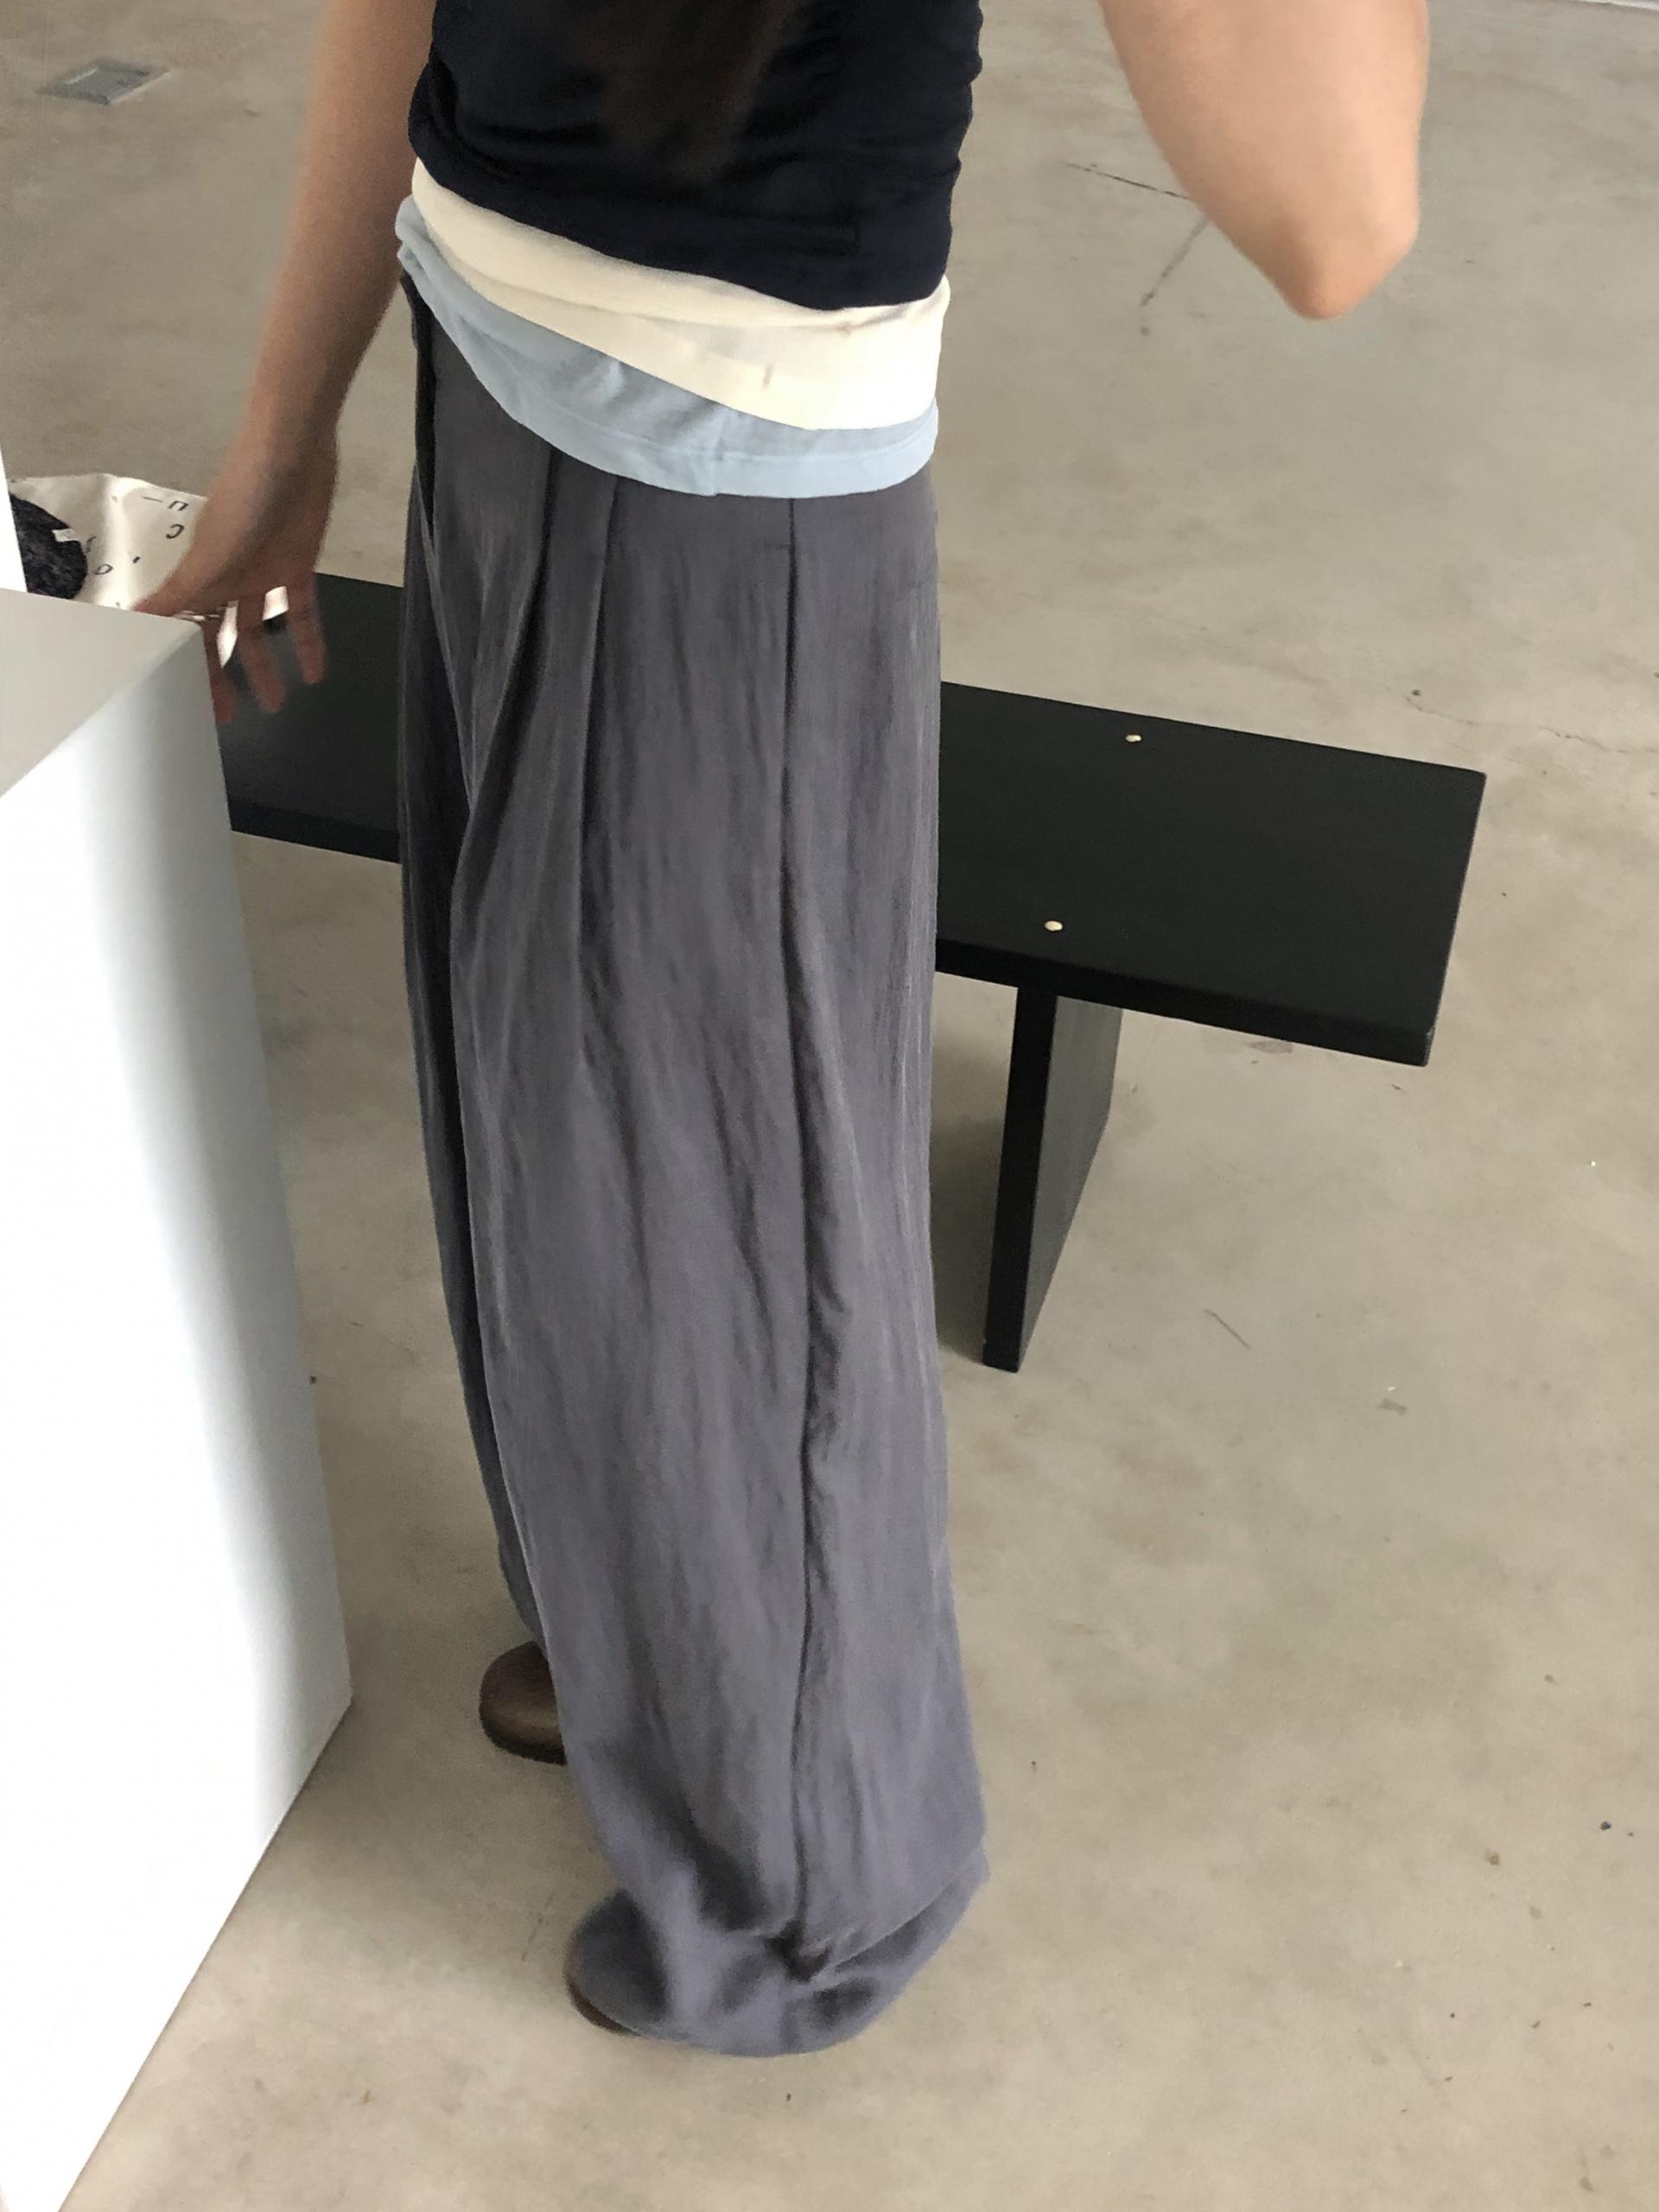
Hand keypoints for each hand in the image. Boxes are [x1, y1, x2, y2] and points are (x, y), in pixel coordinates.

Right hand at [136, 420, 337, 722]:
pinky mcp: (297, 566)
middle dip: (222, 675)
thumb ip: (178, 594)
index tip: (188, 702)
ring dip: (265, 666)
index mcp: (200, 575)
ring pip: (260, 630)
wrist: (294, 451)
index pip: (187, 630)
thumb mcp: (208, 553)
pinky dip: (309, 643)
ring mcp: (262, 572)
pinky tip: (315, 673)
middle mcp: (227, 577)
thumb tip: (133, 624)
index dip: (189, 666)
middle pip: (220, 635)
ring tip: (274, 704)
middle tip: (229, 717)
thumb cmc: (246, 496)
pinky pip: (303, 613)